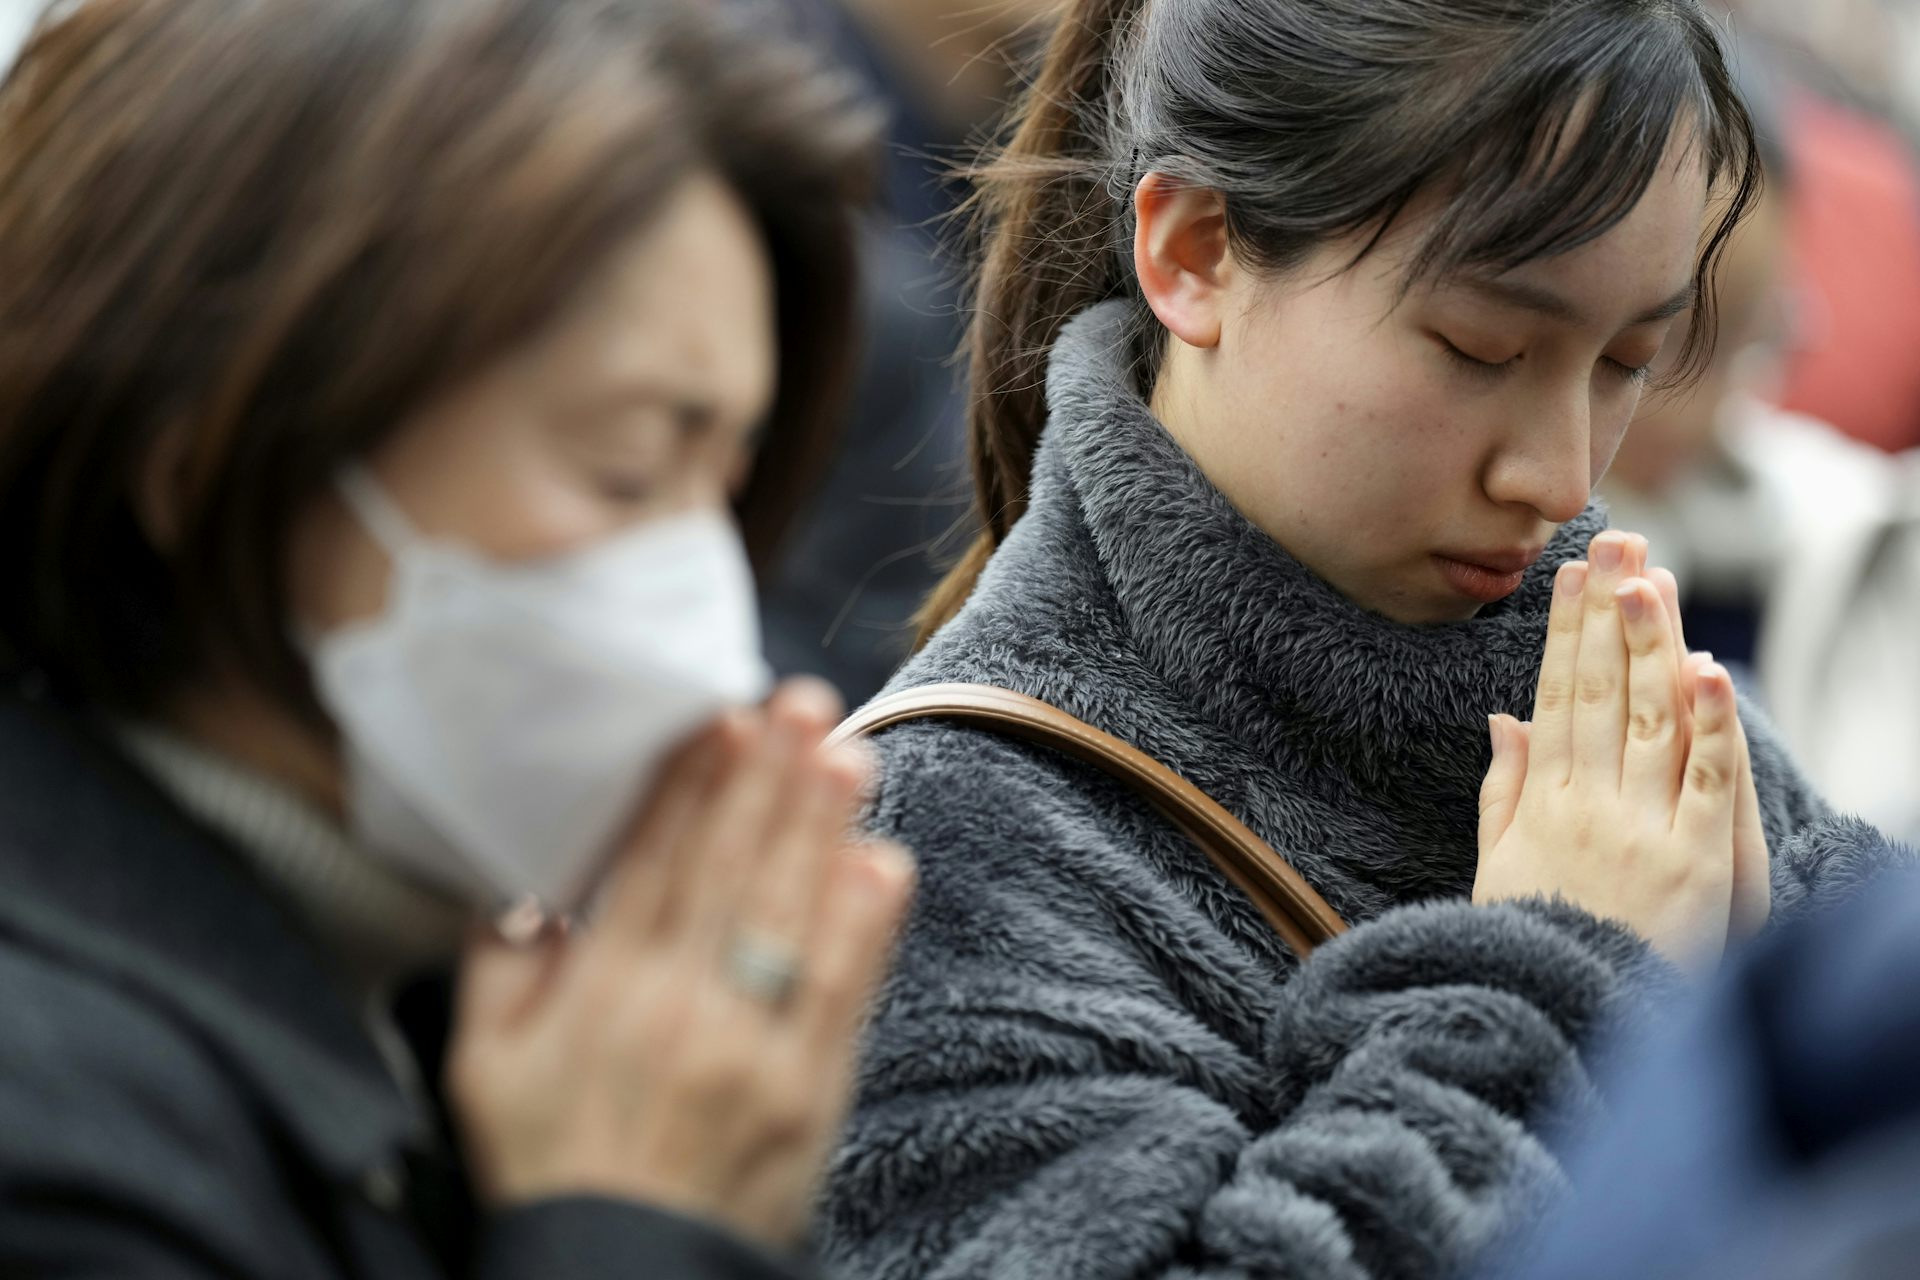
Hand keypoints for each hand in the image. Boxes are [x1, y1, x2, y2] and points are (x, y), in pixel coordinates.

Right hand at [448, 679, 914, 1248]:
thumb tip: (527, 883)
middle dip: (769, 780)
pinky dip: (865, 931)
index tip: (721, 718)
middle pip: (732, 872)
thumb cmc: (552, 1164)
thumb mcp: (482, 1068)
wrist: (619, 1279)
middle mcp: (679, 1008)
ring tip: (849, 755)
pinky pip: (840, 997)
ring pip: (791, 918)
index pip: (655, 863)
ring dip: (823, 831)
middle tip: (801, 702)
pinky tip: (883, 867)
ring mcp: (752, 1050)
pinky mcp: (809, 1092)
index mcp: (602, 991)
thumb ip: (500, 966)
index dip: (692, 786)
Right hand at [1475, 531, 1750, 966]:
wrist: (1562, 1020)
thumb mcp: (1497, 867)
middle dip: (1605, 614)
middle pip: (1597, 692)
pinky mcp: (1693, 865)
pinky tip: (1706, 672)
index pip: (1555, 697)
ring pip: (1646, 721)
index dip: (1564, 632)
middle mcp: (1586, 806)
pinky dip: (1710, 727)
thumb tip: (1504, 718)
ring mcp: (1640, 831)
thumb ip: (1503, 790)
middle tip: (1613, 543)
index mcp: (1540, 803)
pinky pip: (1705, 784)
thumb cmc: (1532, 946)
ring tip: (1649, 578)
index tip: (1571, 575)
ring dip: (1648, 645)